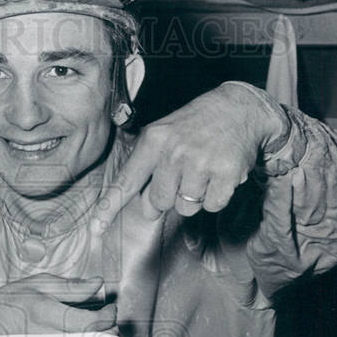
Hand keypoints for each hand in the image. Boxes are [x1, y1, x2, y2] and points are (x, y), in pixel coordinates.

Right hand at [0, 274, 116, 336]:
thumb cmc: (8, 302)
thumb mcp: (38, 285)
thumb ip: (71, 287)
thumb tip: (98, 284)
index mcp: (43, 312)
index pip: (87, 322)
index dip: (106, 317)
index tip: (111, 309)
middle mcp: (44, 336)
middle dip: (107, 333)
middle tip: (110, 322)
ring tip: (100, 332)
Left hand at [92, 82, 288, 229]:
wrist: (240, 108)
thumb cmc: (196, 126)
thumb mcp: (165, 135)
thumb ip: (150, 170)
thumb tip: (147, 210)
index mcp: (154, 140)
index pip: (127, 181)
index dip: (110, 207)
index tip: (96, 228)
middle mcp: (175, 151)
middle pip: (159, 202)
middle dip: (170, 196)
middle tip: (184, 174)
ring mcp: (201, 163)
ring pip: (186, 208)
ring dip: (194, 197)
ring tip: (204, 171)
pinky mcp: (226, 174)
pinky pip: (211, 206)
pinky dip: (216, 197)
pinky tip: (219, 174)